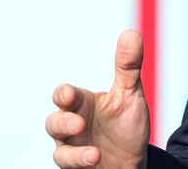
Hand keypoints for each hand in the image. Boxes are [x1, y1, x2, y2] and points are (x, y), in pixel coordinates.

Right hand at [45, 30, 150, 167]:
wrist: (133, 160)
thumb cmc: (126, 125)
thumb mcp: (130, 95)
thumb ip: (128, 67)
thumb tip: (131, 33)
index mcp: (83, 104)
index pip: (65, 96)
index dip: (64, 95)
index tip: (70, 95)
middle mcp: (73, 126)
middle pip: (54, 123)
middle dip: (62, 123)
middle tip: (78, 123)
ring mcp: (73, 148)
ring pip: (59, 152)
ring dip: (72, 153)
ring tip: (93, 154)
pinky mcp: (78, 167)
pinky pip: (70, 166)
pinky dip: (80, 163)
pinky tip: (95, 158)